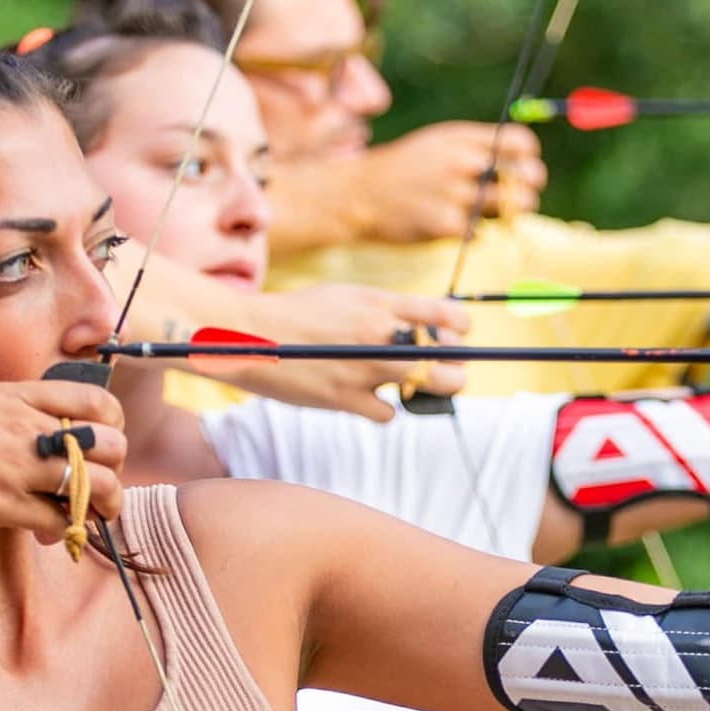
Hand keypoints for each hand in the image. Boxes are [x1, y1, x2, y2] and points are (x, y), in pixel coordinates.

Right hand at [200, 283, 470, 421]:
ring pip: (430, 386)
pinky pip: (390, 413)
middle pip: (451, 356)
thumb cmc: (298, 316)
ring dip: (426, 390)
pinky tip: (367, 399)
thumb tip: (423, 324)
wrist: (250, 336)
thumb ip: (385, 309)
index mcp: (381, 303)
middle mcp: (380, 333)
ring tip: (407, 386)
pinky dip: (383, 409)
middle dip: (455, 367)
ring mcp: (366, 367)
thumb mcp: (346, 296)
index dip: (460, 331)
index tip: (451, 339)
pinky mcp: (347, 398)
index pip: (450, 315)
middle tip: (442, 372)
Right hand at [355, 122, 548, 242]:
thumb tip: (521, 162)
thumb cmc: (404, 171)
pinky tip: (454, 227)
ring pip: (512, 208)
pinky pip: (481, 233)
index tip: (521, 168)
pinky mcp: (445, 225)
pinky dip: (474, 234)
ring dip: (508, 215)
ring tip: (489, 214)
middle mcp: (461, 162)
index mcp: (461, 138)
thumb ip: (475, 149)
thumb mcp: (437, 144)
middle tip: (517, 198)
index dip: (528, 158)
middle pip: (526, 175)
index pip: (520, 142)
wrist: (358, 194)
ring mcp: (454, 194)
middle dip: (528, 189)